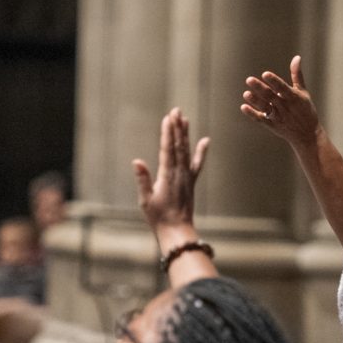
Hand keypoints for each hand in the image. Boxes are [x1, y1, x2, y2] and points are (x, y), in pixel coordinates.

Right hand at [133, 108, 208, 233]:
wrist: (177, 231)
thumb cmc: (159, 218)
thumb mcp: (146, 200)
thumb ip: (143, 180)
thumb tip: (137, 161)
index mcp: (168, 176)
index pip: (168, 150)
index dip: (168, 133)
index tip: (168, 118)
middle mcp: (180, 174)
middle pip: (179, 146)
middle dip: (177, 128)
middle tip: (176, 111)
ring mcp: (187, 177)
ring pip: (187, 152)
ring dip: (185, 135)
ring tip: (185, 119)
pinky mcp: (191, 182)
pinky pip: (197, 164)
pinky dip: (201, 152)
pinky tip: (205, 141)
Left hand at [241, 56, 321, 149]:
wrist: (308, 135)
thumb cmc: (305, 110)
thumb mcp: (303, 92)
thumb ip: (297, 75)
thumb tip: (297, 58)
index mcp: (294, 98)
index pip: (282, 88)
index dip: (274, 81)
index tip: (265, 74)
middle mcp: (285, 107)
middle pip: (270, 96)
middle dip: (260, 88)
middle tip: (249, 80)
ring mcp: (278, 117)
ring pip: (265, 108)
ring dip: (255, 101)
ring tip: (246, 94)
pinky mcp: (272, 125)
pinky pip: (261, 119)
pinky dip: (253, 114)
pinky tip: (244, 107)